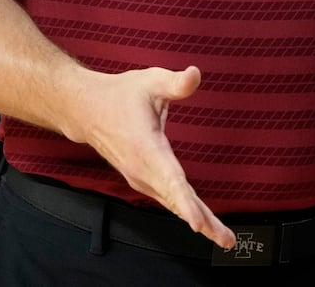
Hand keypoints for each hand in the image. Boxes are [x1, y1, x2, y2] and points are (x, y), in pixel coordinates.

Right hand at [71, 66, 235, 249]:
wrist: (87, 111)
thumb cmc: (120, 95)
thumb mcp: (149, 81)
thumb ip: (175, 83)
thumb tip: (195, 74)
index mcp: (146, 148)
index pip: (169, 179)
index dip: (184, 202)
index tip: (198, 223)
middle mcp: (143, 170)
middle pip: (177, 200)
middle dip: (203, 223)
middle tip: (227, 241)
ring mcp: (142, 178)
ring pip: (175, 203)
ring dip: (201, 222)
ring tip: (224, 239)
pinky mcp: (144, 180)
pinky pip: (170, 199)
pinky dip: (188, 212)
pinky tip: (206, 224)